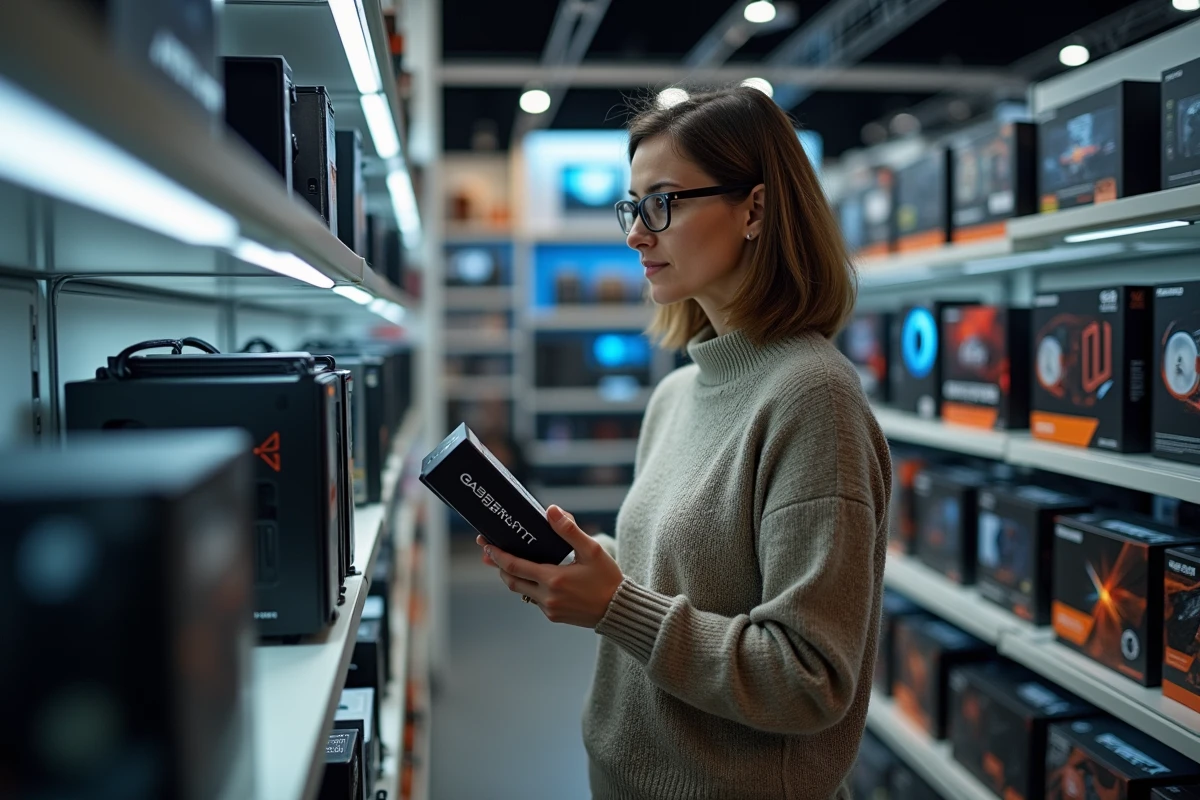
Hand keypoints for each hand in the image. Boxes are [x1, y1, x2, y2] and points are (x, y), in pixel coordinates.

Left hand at [476, 505, 623, 628]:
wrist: (619, 610)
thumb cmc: (607, 578)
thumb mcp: (592, 550)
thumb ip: (569, 530)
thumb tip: (551, 510)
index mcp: (553, 579)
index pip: (514, 566)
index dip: (497, 555)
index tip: (485, 545)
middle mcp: (547, 597)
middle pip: (511, 580)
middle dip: (498, 565)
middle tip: (488, 552)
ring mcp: (549, 609)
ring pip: (520, 591)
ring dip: (511, 576)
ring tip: (505, 561)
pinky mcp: (554, 616)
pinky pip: (533, 599)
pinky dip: (528, 586)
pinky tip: (531, 575)